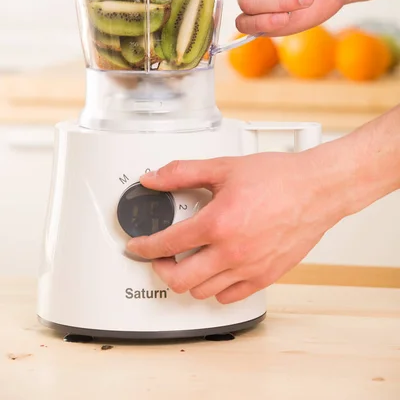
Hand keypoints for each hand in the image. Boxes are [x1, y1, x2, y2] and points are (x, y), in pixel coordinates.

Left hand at [126, 151, 344, 303]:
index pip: (167, 245)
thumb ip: (182, 173)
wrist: (317, 189)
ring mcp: (249, 268)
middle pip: (179, 280)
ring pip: (202, 292)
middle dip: (161, 270)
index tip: (138, 247)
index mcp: (217, 223)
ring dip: (188, 280)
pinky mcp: (265, 277)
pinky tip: (215, 271)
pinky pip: (230, 296)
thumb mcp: (223, 167)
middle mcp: (231, 251)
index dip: (144, 247)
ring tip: (187, 262)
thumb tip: (153, 179)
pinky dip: (216, 288)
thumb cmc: (278, 178)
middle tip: (160, 258)